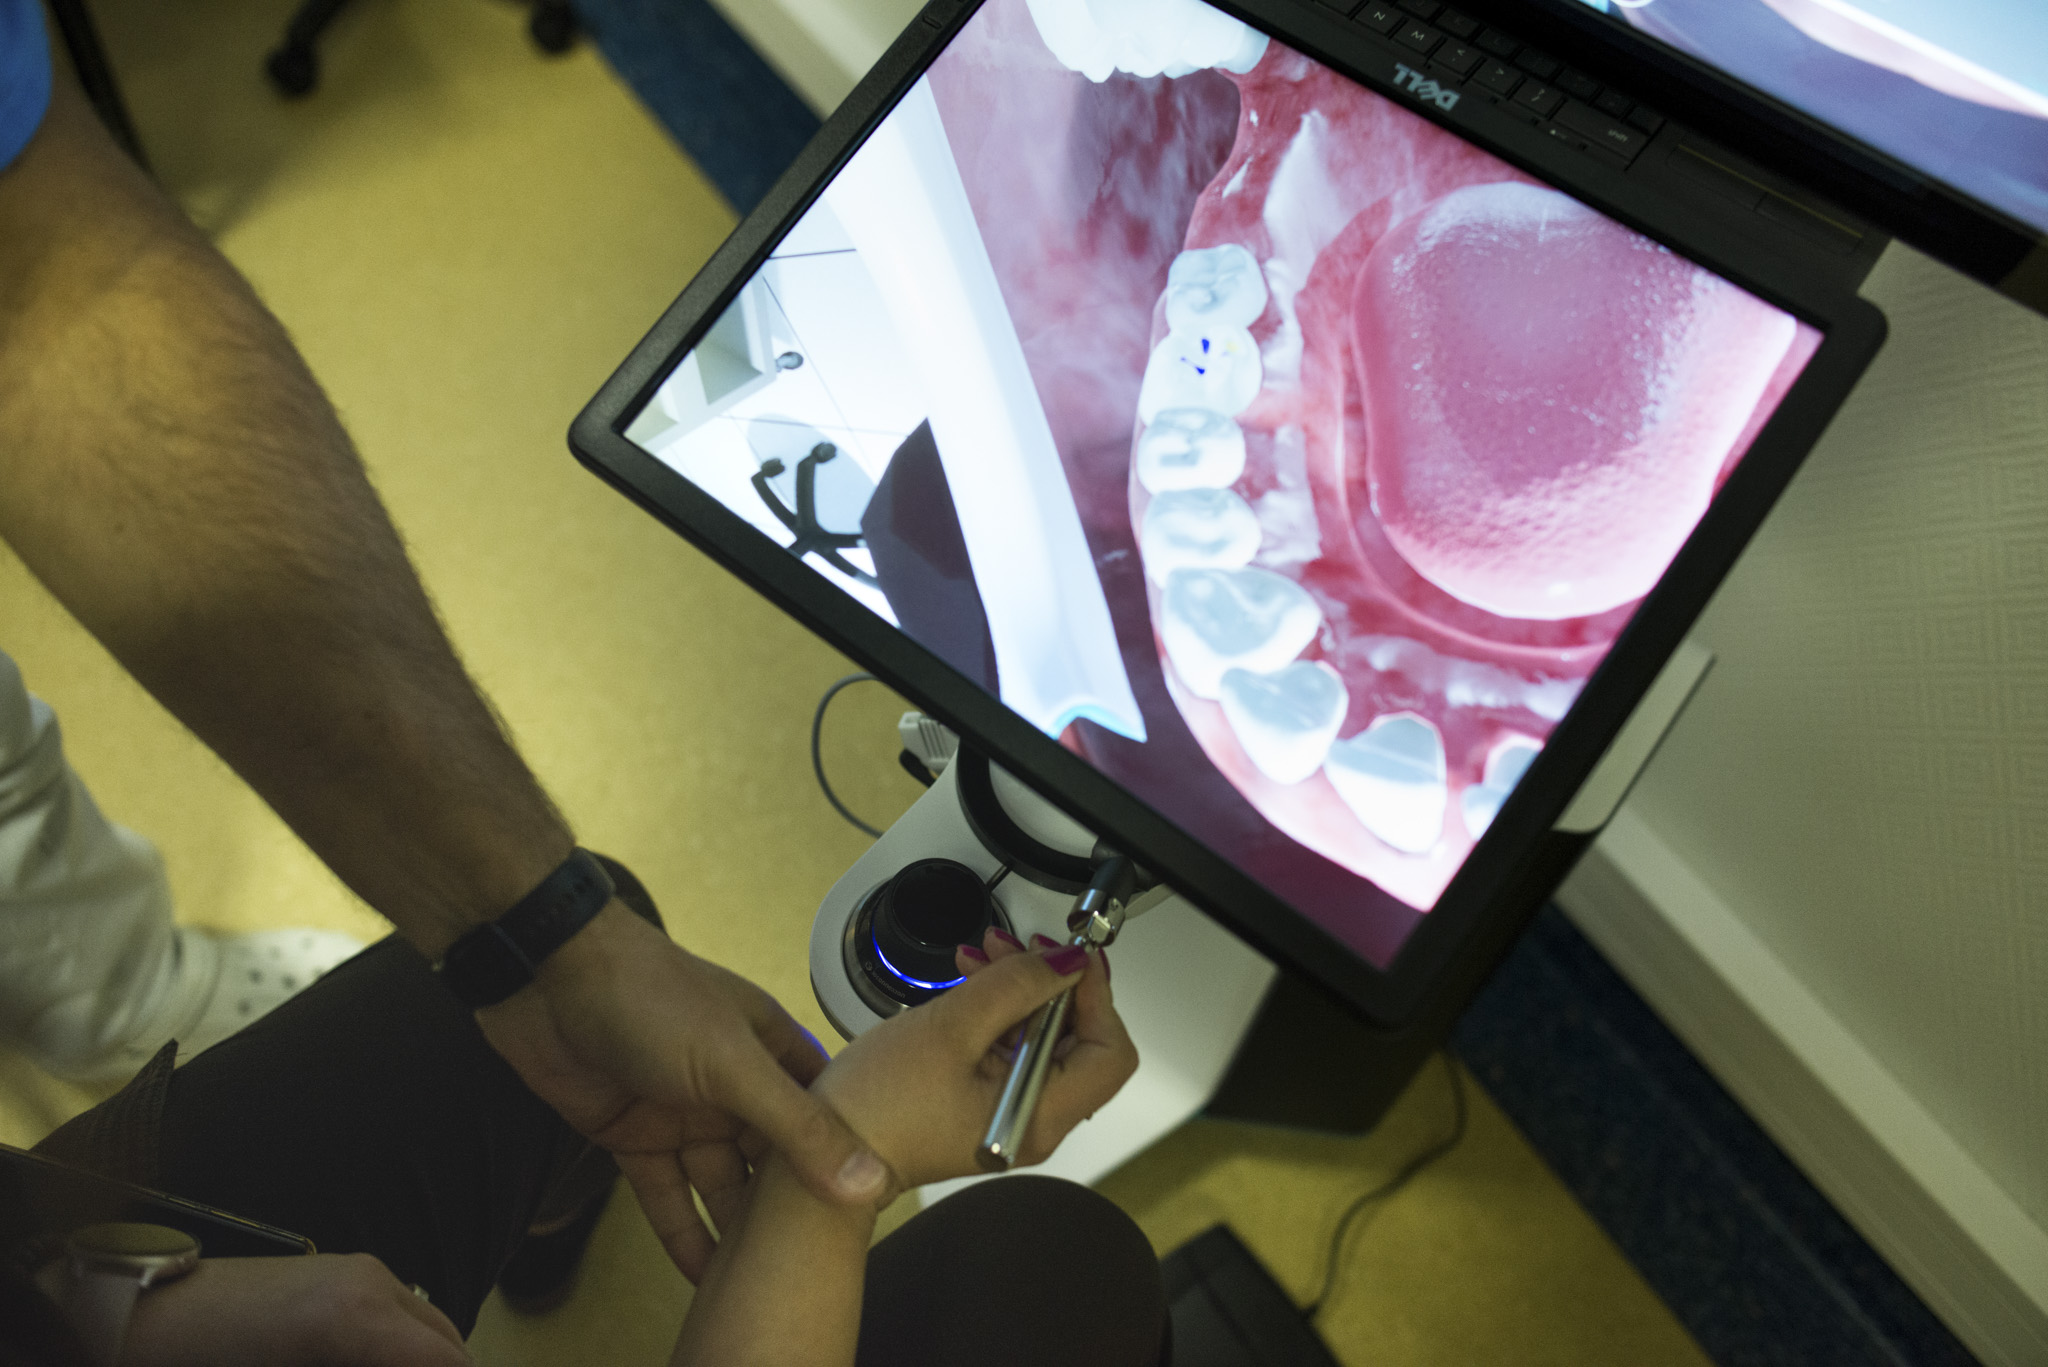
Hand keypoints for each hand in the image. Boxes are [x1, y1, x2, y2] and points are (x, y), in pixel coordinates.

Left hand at [115, 1254, 463, 1366]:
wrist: (138, 1317)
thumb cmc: (204, 1363)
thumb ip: (370, 1365)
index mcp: (356, 1320)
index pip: (447, 1363)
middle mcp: (371, 1283)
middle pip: (449, 1345)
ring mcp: (357, 1272)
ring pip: (427, 1328)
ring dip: (422, 1360)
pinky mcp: (339, 1272)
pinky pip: (397, 1314)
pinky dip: (400, 1346)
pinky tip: (362, 1360)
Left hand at [474, 903, 886, 1280]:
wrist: (546, 980)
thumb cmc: (649, 997)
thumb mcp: (734, 1065)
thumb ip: (798, 1128)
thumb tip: (865, 1181)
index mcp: (771, 1050)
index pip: (823, 1114)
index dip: (847, 1159)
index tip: (870, 1214)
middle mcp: (733, 1083)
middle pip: (771, 1158)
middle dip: (788, 1207)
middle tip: (812, 1265)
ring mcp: (683, 1111)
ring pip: (719, 1181)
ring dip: (736, 1229)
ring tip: (761, 1282)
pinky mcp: (635, 1135)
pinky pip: (666, 1192)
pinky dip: (682, 1231)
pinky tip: (701, 1275)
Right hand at [811, 930, 1136, 1191]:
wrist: (828, 1149)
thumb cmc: (876, 1107)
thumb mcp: (951, 1027)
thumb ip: (1016, 987)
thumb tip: (1066, 963)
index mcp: (1038, 1115)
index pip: (1108, 1052)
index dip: (1096, 995)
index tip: (1070, 957)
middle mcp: (1035, 1122)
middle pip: (1079, 1040)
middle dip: (1051, 984)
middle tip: (1020, 948)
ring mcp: (1012, 1113)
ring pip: (1043, 1038)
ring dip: (1020, 989)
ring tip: (985, 956)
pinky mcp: (987, 1102)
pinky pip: (1013, 1049)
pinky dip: (998, 1011)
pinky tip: (971, 982)